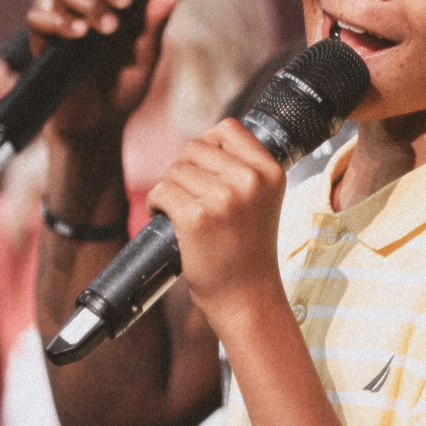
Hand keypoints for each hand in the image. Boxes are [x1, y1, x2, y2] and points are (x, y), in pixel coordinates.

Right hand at [26, 0, 187, 140]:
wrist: (99, 127)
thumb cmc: (123, 86)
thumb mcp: (147, 54)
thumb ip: (156, 19)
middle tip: (124, 0)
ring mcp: (61, 19)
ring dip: (88, 0)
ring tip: (107, 28)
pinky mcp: (43, 43)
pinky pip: (39, 18)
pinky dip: (58, 20)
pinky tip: (78, 33)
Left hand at [147, 120, 288, 317]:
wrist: (247, 297)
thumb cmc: (248, 250)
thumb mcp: (262, 200)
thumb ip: (242, 168)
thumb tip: (202, 143)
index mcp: (270, 171)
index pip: (227, 129)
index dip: (208, 145)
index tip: (205, 170)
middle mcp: (249, 181)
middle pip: (195, 148)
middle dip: (185, 171)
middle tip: (192, 199)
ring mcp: (223, 198)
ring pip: (175, 169)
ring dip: (170, 189)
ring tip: (181, 212)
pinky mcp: (196, 217)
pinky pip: (161, 191)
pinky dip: (156, 204)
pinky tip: (167, 218)